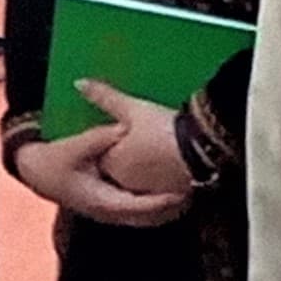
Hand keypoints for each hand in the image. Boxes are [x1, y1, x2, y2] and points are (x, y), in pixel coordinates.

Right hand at [9, 120, 190, 227]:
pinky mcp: (112, 207)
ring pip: (145, 218)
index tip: (180, 192)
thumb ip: (98, 138)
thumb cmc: (55, 161)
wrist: (39, 173)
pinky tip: (173, 192)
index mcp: (100, 201)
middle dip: (170, 207)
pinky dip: (157, 205)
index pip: (136, 207)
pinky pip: (140, 211)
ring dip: (166, 208)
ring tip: (191, 192)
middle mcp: (107, 212)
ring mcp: (110, 212)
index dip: (160, 202)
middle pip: (146, 217)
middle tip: (196, 191)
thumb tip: (121, 129)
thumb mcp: (74, 147)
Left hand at [76, 80, 192, 198]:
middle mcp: (126, 181)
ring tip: (160, 151)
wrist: (200, 149)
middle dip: (127, 159)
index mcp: (113, 162)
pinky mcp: (169, 196)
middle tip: (145, 139)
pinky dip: (162, 179)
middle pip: (119, 171)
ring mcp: (148, 191)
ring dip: (145, 171)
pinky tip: (172, 166)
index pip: (101, 156)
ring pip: (139, 181)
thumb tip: (80, 84)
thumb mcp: (132, 108)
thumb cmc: (163, 129)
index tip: (125, 132)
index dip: (113, 143)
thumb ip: (104, 97)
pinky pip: (158, 190)